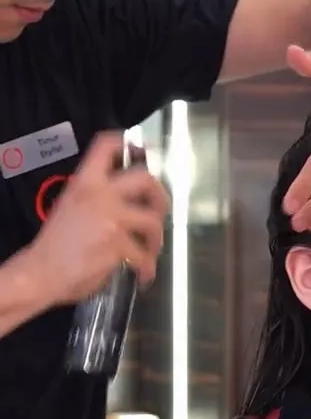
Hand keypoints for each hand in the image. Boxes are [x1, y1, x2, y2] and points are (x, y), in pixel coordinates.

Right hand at [26, 131, 169, 304]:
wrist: (41, 271)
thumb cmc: (54, 244)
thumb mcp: (70, 205)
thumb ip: (95, 196)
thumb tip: (122, 200)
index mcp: (85, 182)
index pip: (106, 146)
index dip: (127, 144)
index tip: (140, 151)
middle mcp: (100, 195)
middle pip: (145, 179)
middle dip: (160, 195)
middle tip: (158, 208)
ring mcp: (111, 219)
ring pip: (153, 221)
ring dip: (157, 238)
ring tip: (150, 249)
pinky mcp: (118, 245)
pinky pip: (144, 255)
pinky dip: (147, 267)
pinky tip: (143, 274)